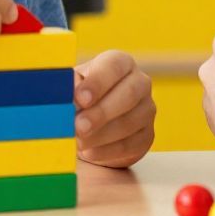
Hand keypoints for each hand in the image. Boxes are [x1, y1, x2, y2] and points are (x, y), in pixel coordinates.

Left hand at [73, 50, 155, 167]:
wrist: (93, 125)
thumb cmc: (80, 98)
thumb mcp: (72, 87)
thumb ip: (70, 87)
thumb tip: (68, 95)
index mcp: (121, 63)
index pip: (114, 66)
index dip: (97, 82)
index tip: (80, 98)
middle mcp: (139, 82)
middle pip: (128, 94)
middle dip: (101, 112)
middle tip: (79, 126)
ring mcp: (147, 109)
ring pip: (130, 122)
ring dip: (101, 135)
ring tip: (79, 142)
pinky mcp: (147, 135)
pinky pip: (131, 144)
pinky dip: (107, 151)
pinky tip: (89, 152)